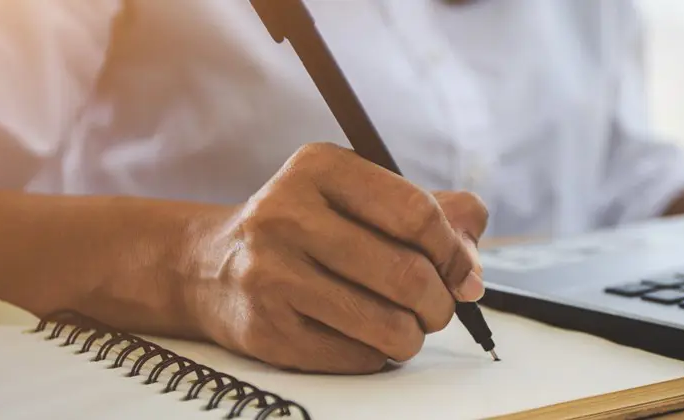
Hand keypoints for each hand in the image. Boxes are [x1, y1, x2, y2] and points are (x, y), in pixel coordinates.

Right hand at [186, 143, 487, 373]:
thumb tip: (473, 270)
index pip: (416, 213)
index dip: (454, 251)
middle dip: (440, 301)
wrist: (210, 267)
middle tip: (438, 307)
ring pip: (387, 324)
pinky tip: (363, 336)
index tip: (463, 272)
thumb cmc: (307, 229)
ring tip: (405, 326)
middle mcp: (286, 215)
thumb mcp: (358, 197)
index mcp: (319, 168)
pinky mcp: (266, 330)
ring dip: (413, 334)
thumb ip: (431, 214)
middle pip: (407, 273)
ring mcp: (271, 274)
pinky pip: (357, 356)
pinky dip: (377, 354)